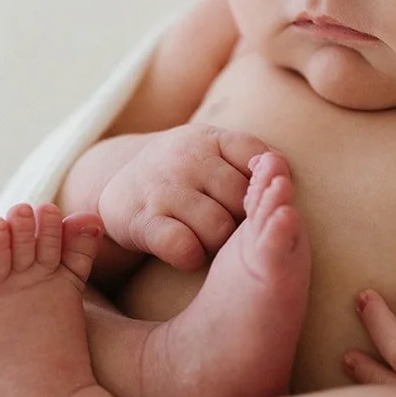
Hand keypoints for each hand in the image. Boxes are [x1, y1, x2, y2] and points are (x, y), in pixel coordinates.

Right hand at [97, 125, 276, 270]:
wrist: (112, 183)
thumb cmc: (179, 173)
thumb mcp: (209, 151)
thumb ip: (247, 157)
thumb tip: (283, 170)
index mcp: (209, 139)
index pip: (259, 158)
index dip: (263, 186)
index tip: (252, 200)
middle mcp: (187, 158)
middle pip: (243, 200)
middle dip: (243, 222)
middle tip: (231, 229)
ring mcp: (165, 189)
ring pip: (219, 229)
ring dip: (218, 244)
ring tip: (207, 240)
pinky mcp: (144, 220)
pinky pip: (184, 247)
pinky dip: (192, 257)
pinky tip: (188, 253)